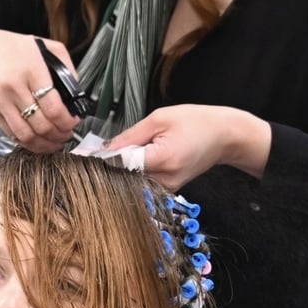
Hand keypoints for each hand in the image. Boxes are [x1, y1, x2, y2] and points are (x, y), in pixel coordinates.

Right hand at [0, 30, 80, 151]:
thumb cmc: (18, 49)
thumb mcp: (48, 48)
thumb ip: (67, 69)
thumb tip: (77, 96)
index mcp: (31, 71)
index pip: (53, 107)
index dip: (67, 121)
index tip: (73, 122)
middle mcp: (13, 87)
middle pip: (41, 124)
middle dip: (59, 135)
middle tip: (67, 134)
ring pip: (25, 134)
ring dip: (44, 144)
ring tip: (55, 142)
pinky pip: (11, 134)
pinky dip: (28, 142)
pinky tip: (38, 140)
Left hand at [106, 105, 269, 189]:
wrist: (226, 136)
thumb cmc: (197, 122)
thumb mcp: (160, 118)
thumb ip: (130, 136)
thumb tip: (101, 149)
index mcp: (163, 159)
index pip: (121, 164)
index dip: (100, 158)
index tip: (81, 156)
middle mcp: (165, 179)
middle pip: (124, 175)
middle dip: (110, 162)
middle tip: (98, 150)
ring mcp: (168, 187)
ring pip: (132, 180)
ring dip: (122, 167)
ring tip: (123, 150)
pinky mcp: (169, 188)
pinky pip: (143, 180)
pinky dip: (135, 170)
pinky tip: (136, 157)